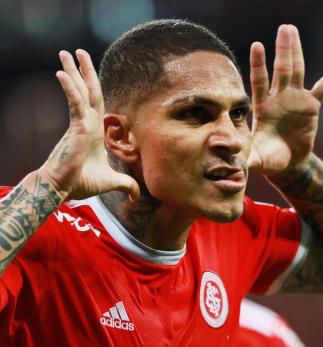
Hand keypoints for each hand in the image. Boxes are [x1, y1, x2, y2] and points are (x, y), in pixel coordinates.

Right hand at [40, 49, 139, 199]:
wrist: (65, 188)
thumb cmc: (83, 183)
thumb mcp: (111, 181)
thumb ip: (125, 184)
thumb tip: (136, 195)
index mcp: (95, 131)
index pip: (97, 103)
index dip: (95, 87)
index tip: (91, 73)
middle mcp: (88, 123)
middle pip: (89, 91)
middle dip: (85, 71)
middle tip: (79, 52)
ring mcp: (82, 124)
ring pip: (81, 92)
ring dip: (75, 71)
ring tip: (66, 52)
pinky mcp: (76, 128)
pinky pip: (74, 103)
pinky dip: (70, 88)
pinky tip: (63, 72)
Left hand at [247, 25, 322, 175]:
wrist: (286, 163)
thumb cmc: (268, 160)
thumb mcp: (257, 159)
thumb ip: (249, 159)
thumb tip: (236, 165)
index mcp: (263, 108)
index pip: (260, 82)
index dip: (259, 65)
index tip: (257, 45)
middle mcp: (279, 99)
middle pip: (281, 70)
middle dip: (283, 50)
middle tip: (284, 28)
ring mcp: (295, 100)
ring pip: (297, 71)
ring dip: (296, 52)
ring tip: (293, 31)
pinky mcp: (311, 107)